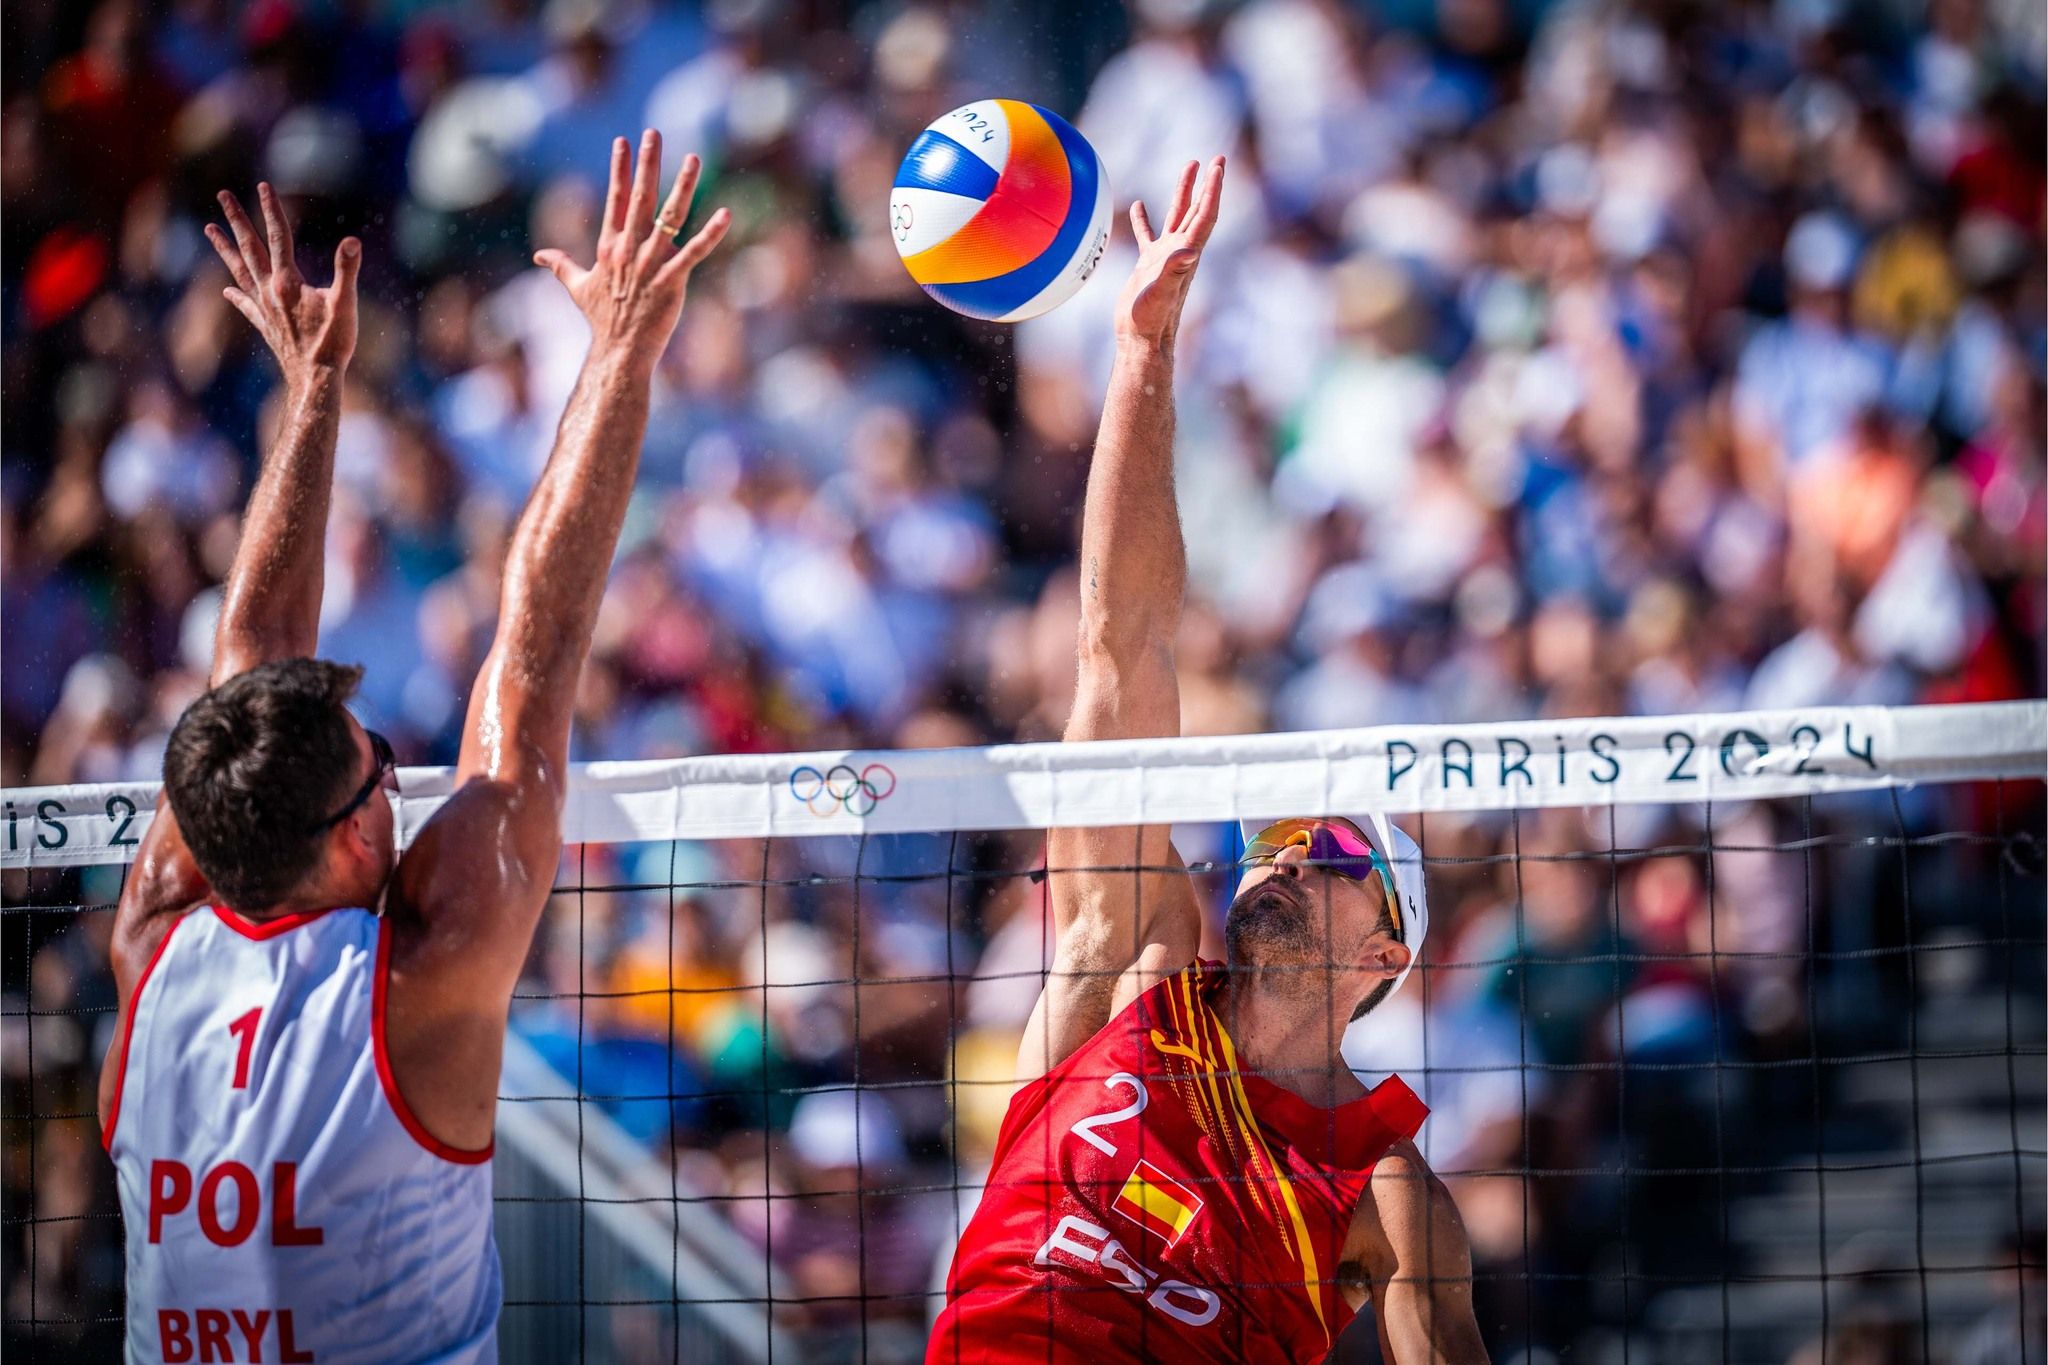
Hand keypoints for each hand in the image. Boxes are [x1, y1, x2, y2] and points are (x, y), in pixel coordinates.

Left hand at [206, 183, 359, 385]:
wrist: (315, 379)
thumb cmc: (333, 343)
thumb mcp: (346, 304)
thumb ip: (346, 270)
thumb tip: (353, 241)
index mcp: (287, 282)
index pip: (277, 237)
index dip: (271, 210)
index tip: (263, 185)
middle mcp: (269, 291)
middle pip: (249, 248)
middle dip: (236, 219)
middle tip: (223, 195)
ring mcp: (264, 308)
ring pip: (239, 270)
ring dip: (224, 248)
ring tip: (208, 228)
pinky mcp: (265, 325)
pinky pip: (245, 304)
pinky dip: (235, 294)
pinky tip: (226, 290)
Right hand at [534, 130, 730, 367]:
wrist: (619, 351)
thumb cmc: (603, 320)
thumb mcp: (577, 288)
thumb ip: (560, 266)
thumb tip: (540, 255)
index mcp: (610, 246)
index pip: (615, 199)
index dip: (620, 169)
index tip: (623, 141)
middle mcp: (629, 249)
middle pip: (641, 198)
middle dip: (648, 163)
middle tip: (654, 132)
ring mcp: (650, 264)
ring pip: (669, 218)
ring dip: (683, 186)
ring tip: (694, 158)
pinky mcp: (671, 282)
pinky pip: (694, 253)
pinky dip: (711, 235)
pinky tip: (726, 215)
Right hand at [1115, 156, 1223, 350]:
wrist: (1141, 341)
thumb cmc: (1150, 321)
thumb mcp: (1161, 294)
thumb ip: (1174, 272)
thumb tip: (1189, 251)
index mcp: (1186, 254)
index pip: (1204, 215)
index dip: (1212, 190)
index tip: (1218, 166)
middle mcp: (1180, 252)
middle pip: (1198, 209)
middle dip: (1208, 183)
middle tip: (1218, 158)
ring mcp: (1165, 257)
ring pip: (1177, 216)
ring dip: (1184, 192)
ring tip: (1190, 165)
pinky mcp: (1148, 266)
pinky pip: (1148, 235)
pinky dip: (1145, 219)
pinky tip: (1138, 205)